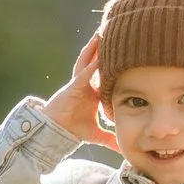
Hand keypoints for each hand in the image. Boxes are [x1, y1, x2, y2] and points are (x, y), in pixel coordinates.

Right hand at [41, 36, 118, 150]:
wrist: (54, 131)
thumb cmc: (72, 129)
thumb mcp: (97, 133)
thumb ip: (110, 138)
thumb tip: (124, 148)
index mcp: (93, 92)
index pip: (107, 75)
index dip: (115, 65)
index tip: (129, 55)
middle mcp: (86, 84)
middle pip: (97, 62)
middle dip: (104, 49)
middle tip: (116, 34)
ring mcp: (78, 84)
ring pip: (88, 62)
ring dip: (94, 49)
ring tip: (102, 34)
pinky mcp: (72, 88)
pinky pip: (83, 74)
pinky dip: (91, 67)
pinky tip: (99, 58)